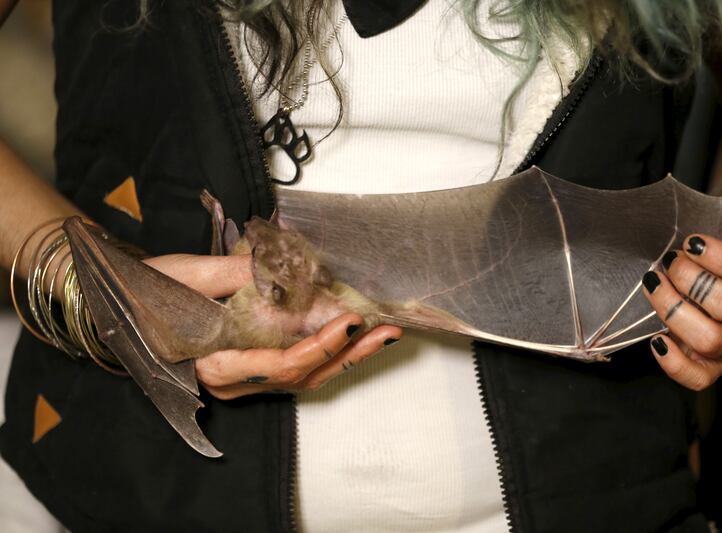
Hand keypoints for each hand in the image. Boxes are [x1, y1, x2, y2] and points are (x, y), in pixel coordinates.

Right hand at [145, 253, 402, 398]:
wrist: (117, 310)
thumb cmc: (143, 294)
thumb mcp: (186, 276)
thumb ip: (234, 273)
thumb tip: (281, 266)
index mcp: (212, 366)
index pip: (279, 365)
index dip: (319, 346)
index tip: (348, 321)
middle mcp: (231, 383)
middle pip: (301, 376)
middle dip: (347, 354)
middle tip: (385, 331)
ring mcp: (242, 380)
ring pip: (303, 377)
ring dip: (345, 356)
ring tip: (381, 334)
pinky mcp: (249, 368)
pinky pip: (294, 367)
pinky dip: (326, 352)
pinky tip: (350, 336)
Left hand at [642, 234, 721, 390]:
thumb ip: (718, 233)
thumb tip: (683, 234)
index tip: (691, 242)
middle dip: (690, 279)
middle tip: (670, 262)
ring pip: (712, 340)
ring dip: (674, 309)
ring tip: (655, 285)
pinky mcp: (717, 368)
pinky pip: (699, 378)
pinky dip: (673, 361)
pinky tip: (657, 338)